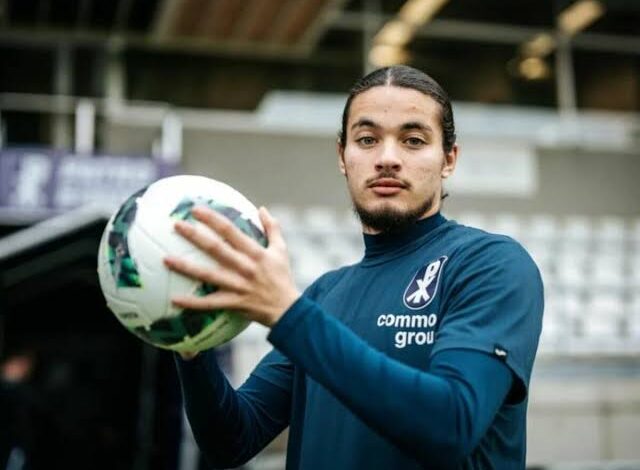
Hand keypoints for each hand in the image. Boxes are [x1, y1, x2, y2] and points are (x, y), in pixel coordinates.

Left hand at [164, 205, 300, 327]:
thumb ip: (272, 228)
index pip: (231, 231)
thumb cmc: (283, 277)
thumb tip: (262, 208)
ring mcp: (238, 286)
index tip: (196, 210)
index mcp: (255, 252)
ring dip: (186, 267)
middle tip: (176, 225)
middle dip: (195, 236)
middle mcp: (245, 267)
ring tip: (166, 259)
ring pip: (208, 275)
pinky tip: (174, 299)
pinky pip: (209, 304)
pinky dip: (192, 303)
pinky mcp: (234, 303)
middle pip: (216, 249)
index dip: (213, 219)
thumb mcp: (281, 250)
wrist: (288, 309)